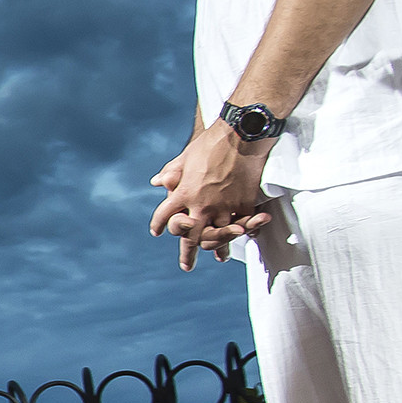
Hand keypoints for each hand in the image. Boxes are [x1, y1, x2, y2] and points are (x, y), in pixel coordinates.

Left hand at [149, 122, 272, 270]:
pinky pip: (243, 225)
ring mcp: (224, 207)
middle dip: (187, 253)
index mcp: (183, 193)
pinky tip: (242, 239)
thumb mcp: (186, 157)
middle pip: (190, 236)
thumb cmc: (211, 143)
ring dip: (218, 248)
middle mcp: (201, 205)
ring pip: (219, 236)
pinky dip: (243, 234)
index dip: (158, 225)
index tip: (156, 232)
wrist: (241, 136)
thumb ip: (172, 172)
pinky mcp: (244, 204)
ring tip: (218, 258)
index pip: (164, 216)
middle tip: (186, 266)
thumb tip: (157, 182)